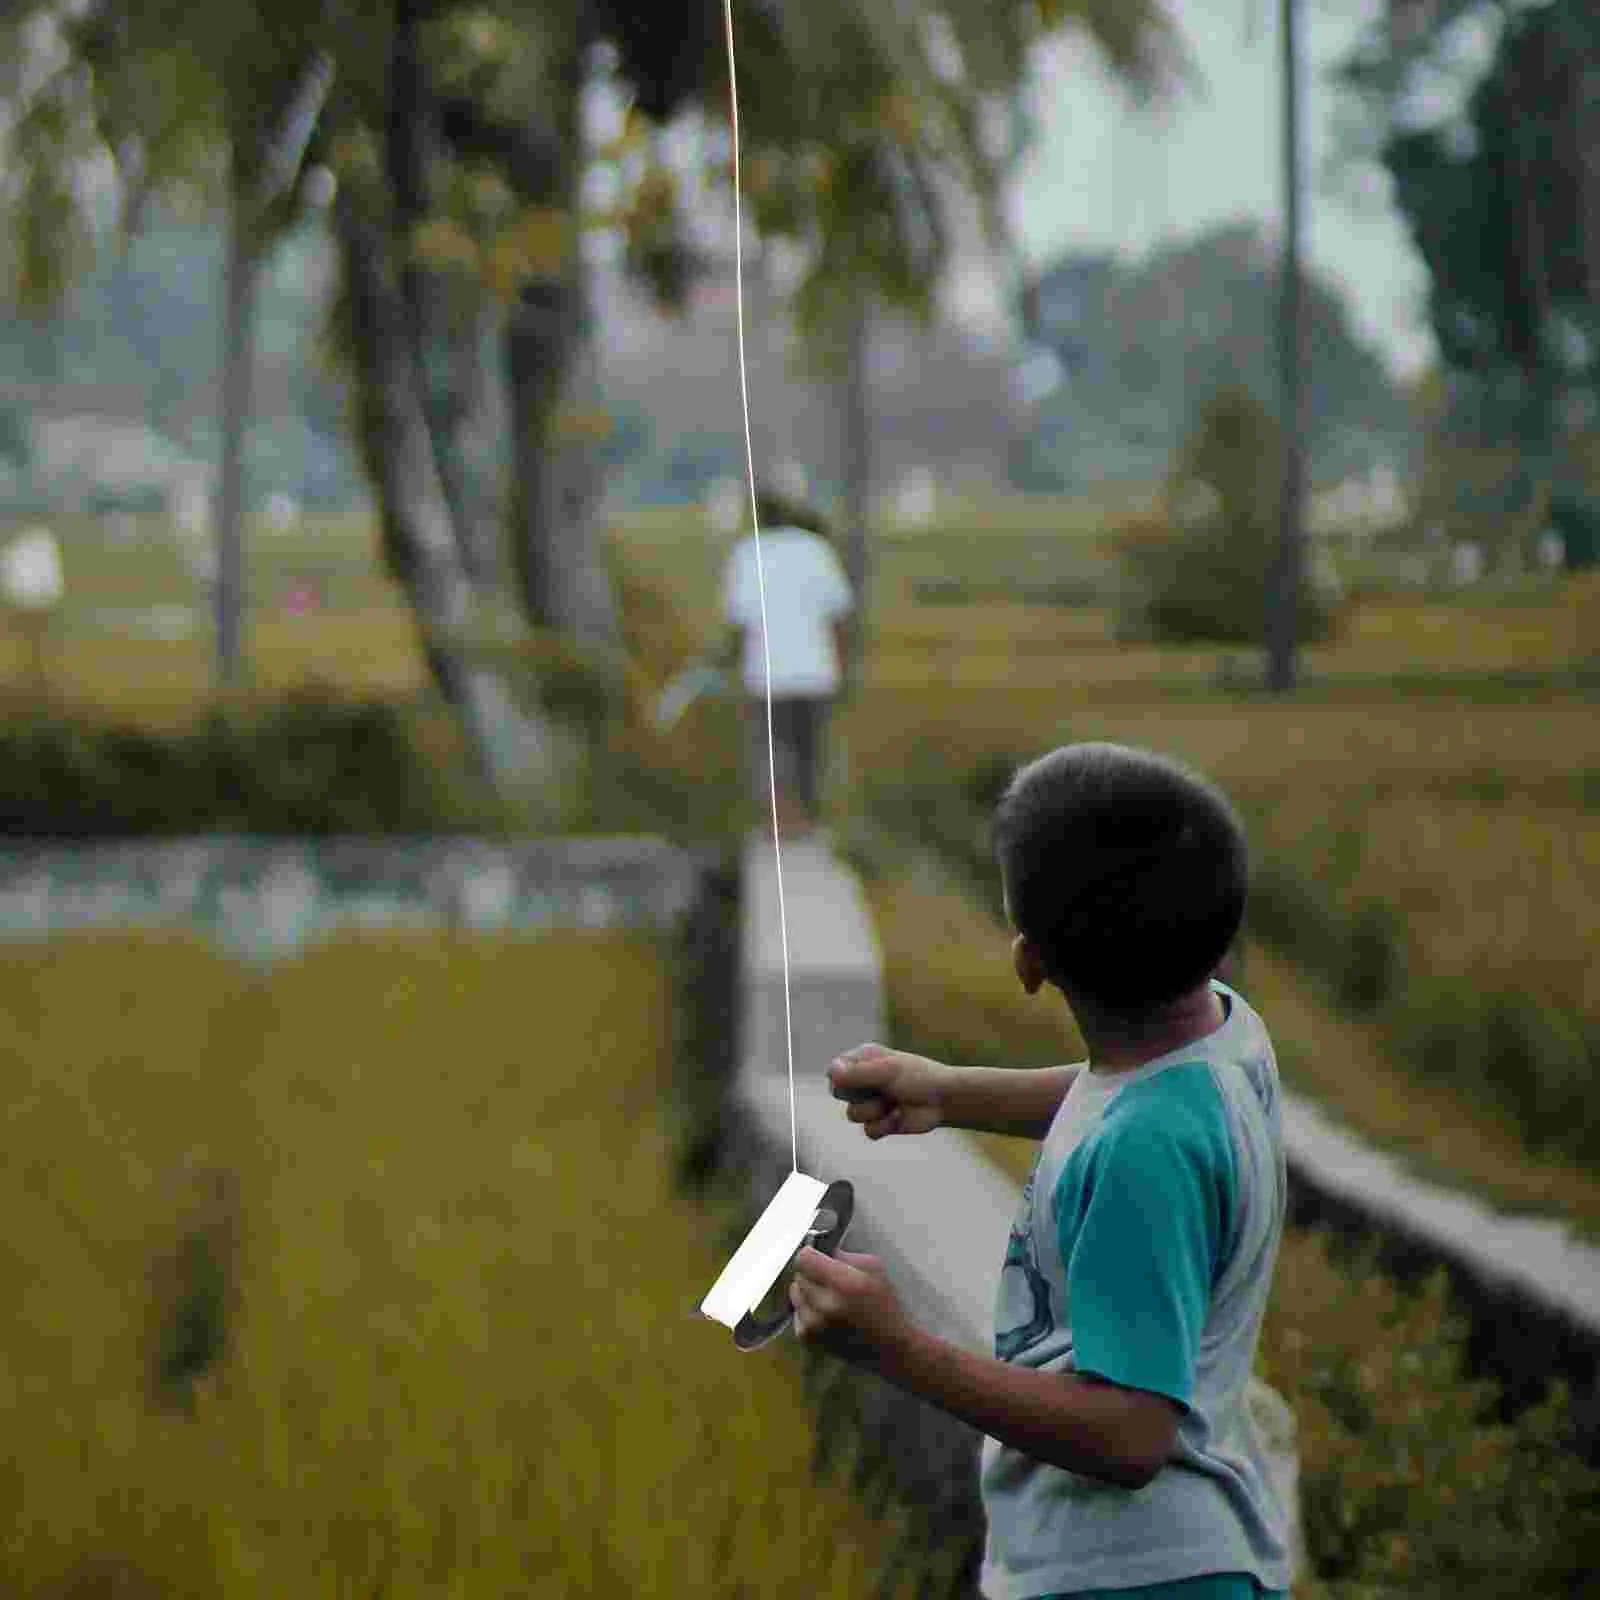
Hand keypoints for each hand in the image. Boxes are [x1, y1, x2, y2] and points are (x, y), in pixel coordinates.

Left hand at [789, 1247, 913, 1366]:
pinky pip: (797, 1312)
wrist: (890, 1347)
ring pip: (795, 1292)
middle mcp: (826, 1305)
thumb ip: (846, 1255)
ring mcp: (815, 1325)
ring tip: (828, 1295)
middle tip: (827, 1277)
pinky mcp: (809, 1339)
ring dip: (808, 1290)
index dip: (811, 1254)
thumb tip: (824, 1251)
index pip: (805, 1259)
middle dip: (811, 1272)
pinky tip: (824, 1311)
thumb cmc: (886, 1307)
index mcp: (845, 1284)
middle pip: (799, 1274)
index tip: (817, 1255)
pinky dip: (807, 1308)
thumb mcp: (875, 1268)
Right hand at [828, 1043, 946, 1138]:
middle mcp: (864, 1080)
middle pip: (839, 1093)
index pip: (835, 1071)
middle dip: (860, 1094)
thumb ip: (858, 1073)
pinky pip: (868, 1130)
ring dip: (876, 1111)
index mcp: (864, 1060)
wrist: (945, 1100)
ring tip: (895, 1103)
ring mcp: (871, 1102)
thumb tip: (831, 1072)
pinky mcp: (879, 1123)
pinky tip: (900, 1116)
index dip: (841, 1079)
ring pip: (853, 1114)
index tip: (859, 1080)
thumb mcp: (888, 1071)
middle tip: (882, 1088)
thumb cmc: (919, 1078)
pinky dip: (885, 1125)